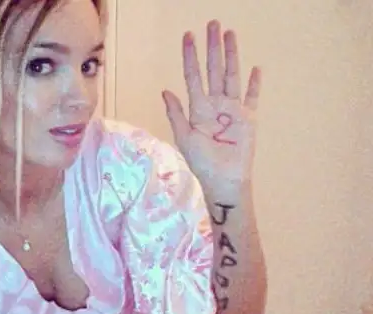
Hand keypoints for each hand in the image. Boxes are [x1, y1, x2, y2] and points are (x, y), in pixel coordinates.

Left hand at [163, 20, 260, 193]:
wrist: (223, 180)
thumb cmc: (201, 162)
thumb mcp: (184, 137)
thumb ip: (176, 114)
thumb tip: (165, 91)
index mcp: (197, 108)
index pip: (193, 76)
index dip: (190, 57)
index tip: (188, 37)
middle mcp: (215, 104)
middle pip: (214, 70)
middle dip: (212, 48)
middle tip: (212, 24)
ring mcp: (233, 110)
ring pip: (231, 76)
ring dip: (231, 56)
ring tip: (229, 34)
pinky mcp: (248, 118)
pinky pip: (251, 97)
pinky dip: (253, 84)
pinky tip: (255, 68)